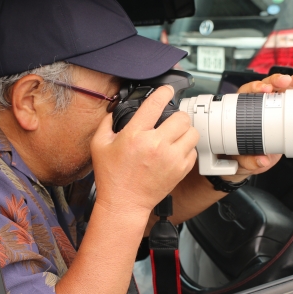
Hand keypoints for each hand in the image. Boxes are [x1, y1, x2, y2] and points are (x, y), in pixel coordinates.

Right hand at [91, 85, 199, 223]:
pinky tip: (175, 151)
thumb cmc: (111, 176)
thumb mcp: (99, 145)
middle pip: (181, 117)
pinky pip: (193, 150)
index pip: (156, 104)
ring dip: (185, 131)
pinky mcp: (180, 170)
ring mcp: (171, 158)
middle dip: (176, 116)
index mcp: (135, 135)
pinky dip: (187, 148)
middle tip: (169, 121)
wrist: (124, 203)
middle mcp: (156, 144)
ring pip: (192, 132)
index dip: (164, 92)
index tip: (166, 90)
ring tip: (175, 135)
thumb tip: (116, 110)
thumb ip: (107, 123)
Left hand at [226, 69, 292, 177]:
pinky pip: (288, 97)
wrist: (247, 162)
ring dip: (288, 81)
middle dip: (273, 81)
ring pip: (277, 89)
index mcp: (239, 112)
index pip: (245, 94)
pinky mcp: (281, 112)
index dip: (254, 88)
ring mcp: (269, 108)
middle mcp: (254, 107)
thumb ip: (249, 161)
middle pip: (262, 87)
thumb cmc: (239, 156)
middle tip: (282, 82)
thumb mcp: (241, 161)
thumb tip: (262, 160)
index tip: (263, 90)